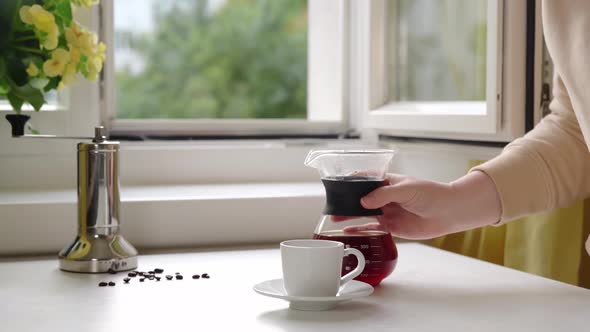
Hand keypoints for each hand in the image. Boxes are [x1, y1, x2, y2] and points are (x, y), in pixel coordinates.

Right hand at [344, 171, 501, 239]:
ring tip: (333, 217)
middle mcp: (385, 197)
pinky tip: (348, 231)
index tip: (336, 184)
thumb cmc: (432, 194)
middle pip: (360, 197)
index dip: (350, 181)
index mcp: (388, 182)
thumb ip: (384, 195)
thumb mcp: (406, 189)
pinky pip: (372, 228)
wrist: (449, 212)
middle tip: (331, 204)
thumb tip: (363, 201)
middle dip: (346, 200)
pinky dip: (359, 229)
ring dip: (349, 215)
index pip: (365, 179)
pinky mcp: (392, 226)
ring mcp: (388, 211)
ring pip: (363, 213)